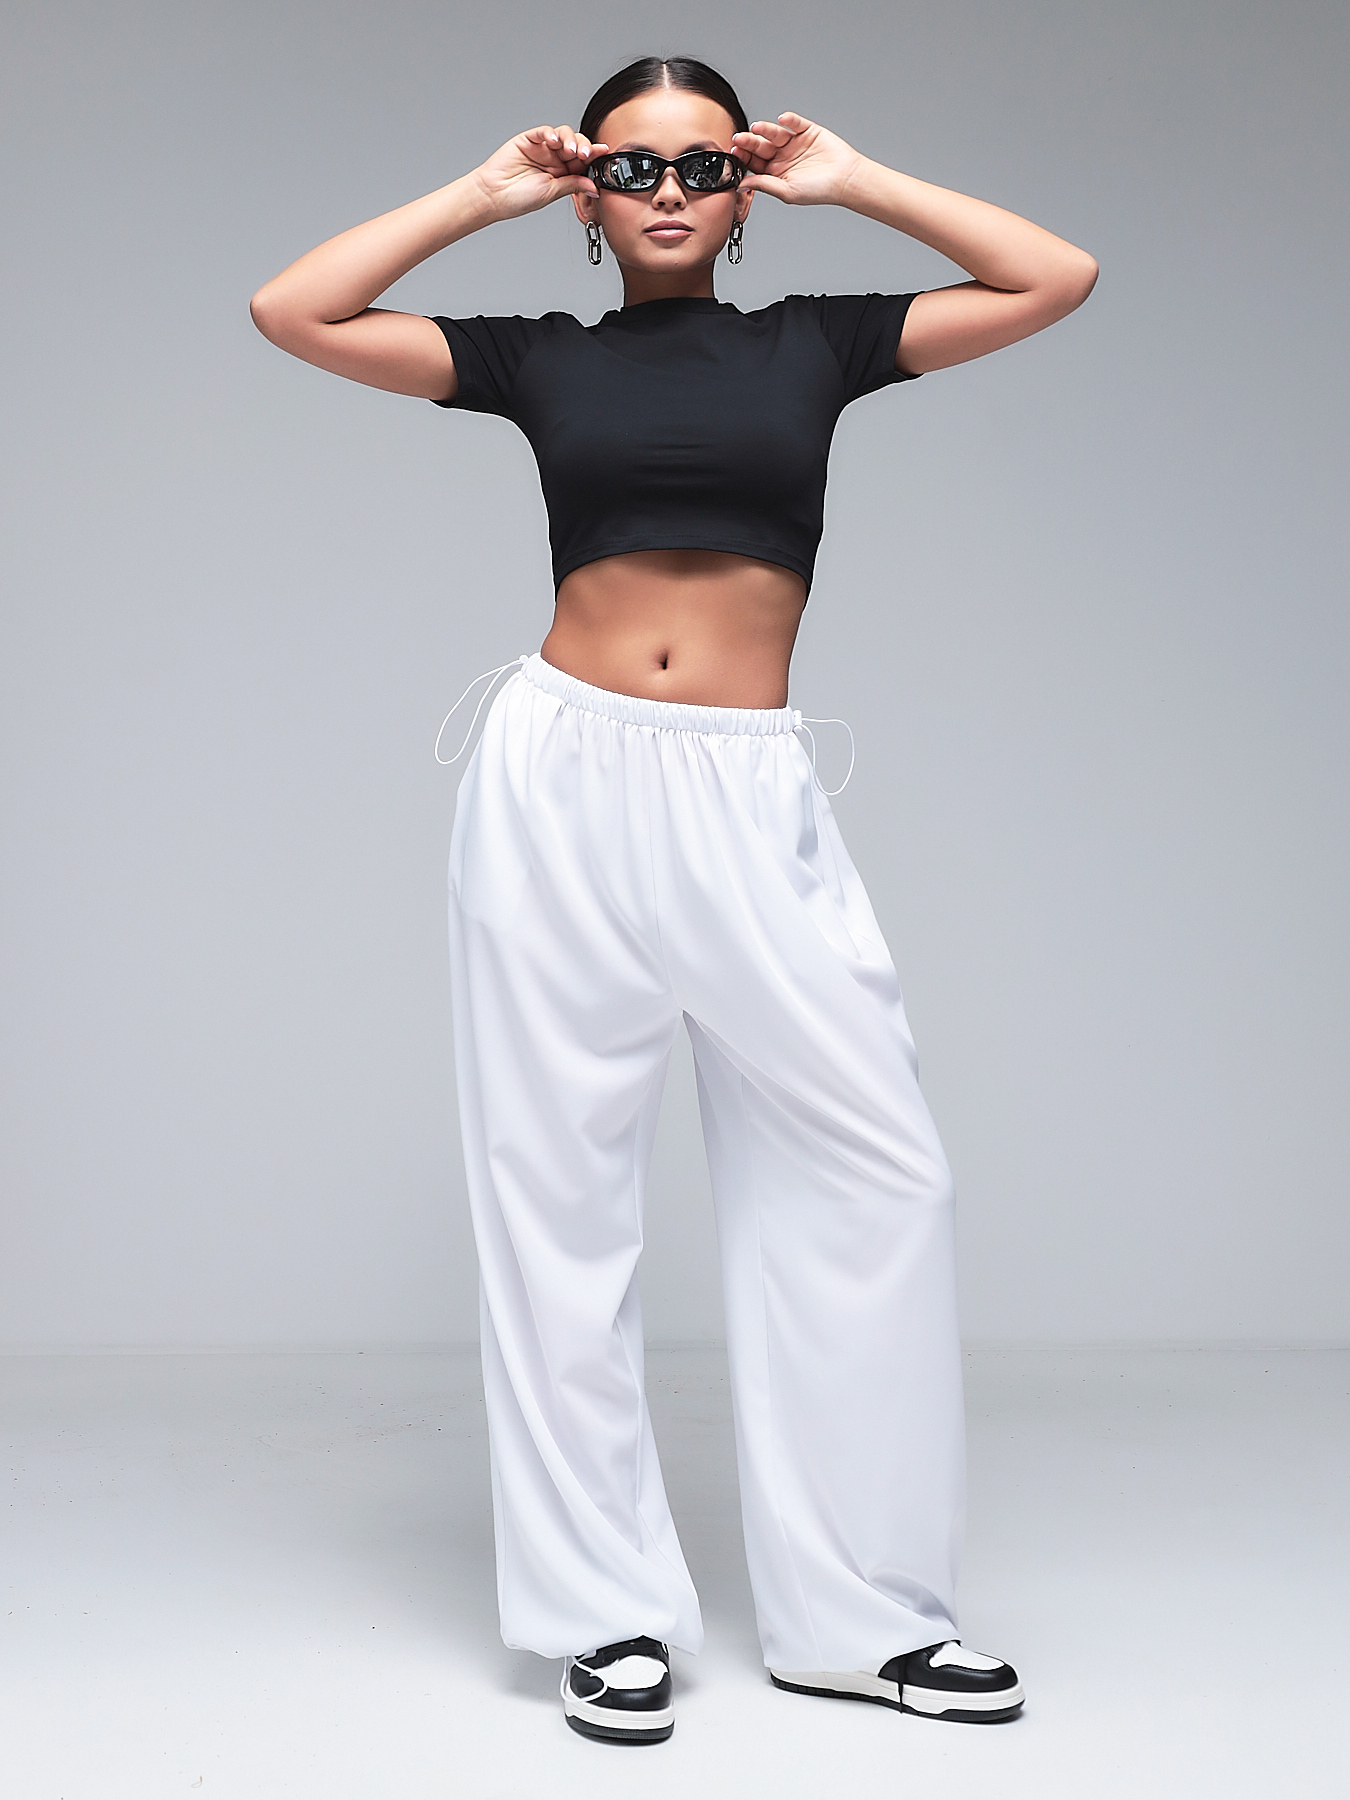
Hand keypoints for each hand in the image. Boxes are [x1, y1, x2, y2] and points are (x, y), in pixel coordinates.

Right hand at [473, 125, 606, 222]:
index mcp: (563, 173)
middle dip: (584, 147)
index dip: (594, 156)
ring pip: (563, 135)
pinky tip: (553, 141)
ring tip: (569, 150)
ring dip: (570, 140)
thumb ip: (573, 185)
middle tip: (585, 154)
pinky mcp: (529, 139)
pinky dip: (551, 133)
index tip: (604, 153)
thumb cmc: (519, 198)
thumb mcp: (552, 193)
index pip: (582, 161)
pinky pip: (544, 131)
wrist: (494, 195)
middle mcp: (554, 159)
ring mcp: (542, 148)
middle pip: (576, 145)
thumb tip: (594, 186)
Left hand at [731, 113, 865, 206]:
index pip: (754, 163)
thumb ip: (764, 185)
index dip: (744, 157)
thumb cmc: (818, 190)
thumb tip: (741, 184)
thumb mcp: (786, 191)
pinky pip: (794, 122)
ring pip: (774, 133)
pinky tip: (782, 119)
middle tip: (739, 138)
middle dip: (749, 142)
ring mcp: (793, 142)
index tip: (735, 153)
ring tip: (757, 127)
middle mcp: (782, 156)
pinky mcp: (806, 130)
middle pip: (761, 146)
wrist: (845, 179)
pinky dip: (788, 120)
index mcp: (774, 172)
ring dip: (765, 129)